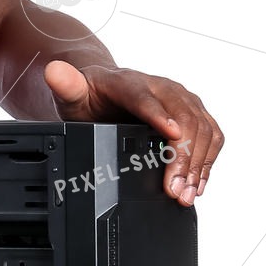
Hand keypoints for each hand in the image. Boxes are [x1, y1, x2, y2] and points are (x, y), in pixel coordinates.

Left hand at [43, 60, 222, 205]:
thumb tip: (54, 72)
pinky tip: (198, 184)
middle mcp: (163, 88)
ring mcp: (182, 100)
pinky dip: (208, 161)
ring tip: (186, 194)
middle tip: (175, 189)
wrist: (106, 89)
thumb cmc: (90, 94)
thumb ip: (65, 85)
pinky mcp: (195, 113)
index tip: (170, 134)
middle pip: (183, 118)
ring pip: (202, 129)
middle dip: (182, 156)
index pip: (146, 98)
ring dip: (198, 164)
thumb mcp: (71, 92)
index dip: (159, 115)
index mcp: (130, 82)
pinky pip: (211, 135)